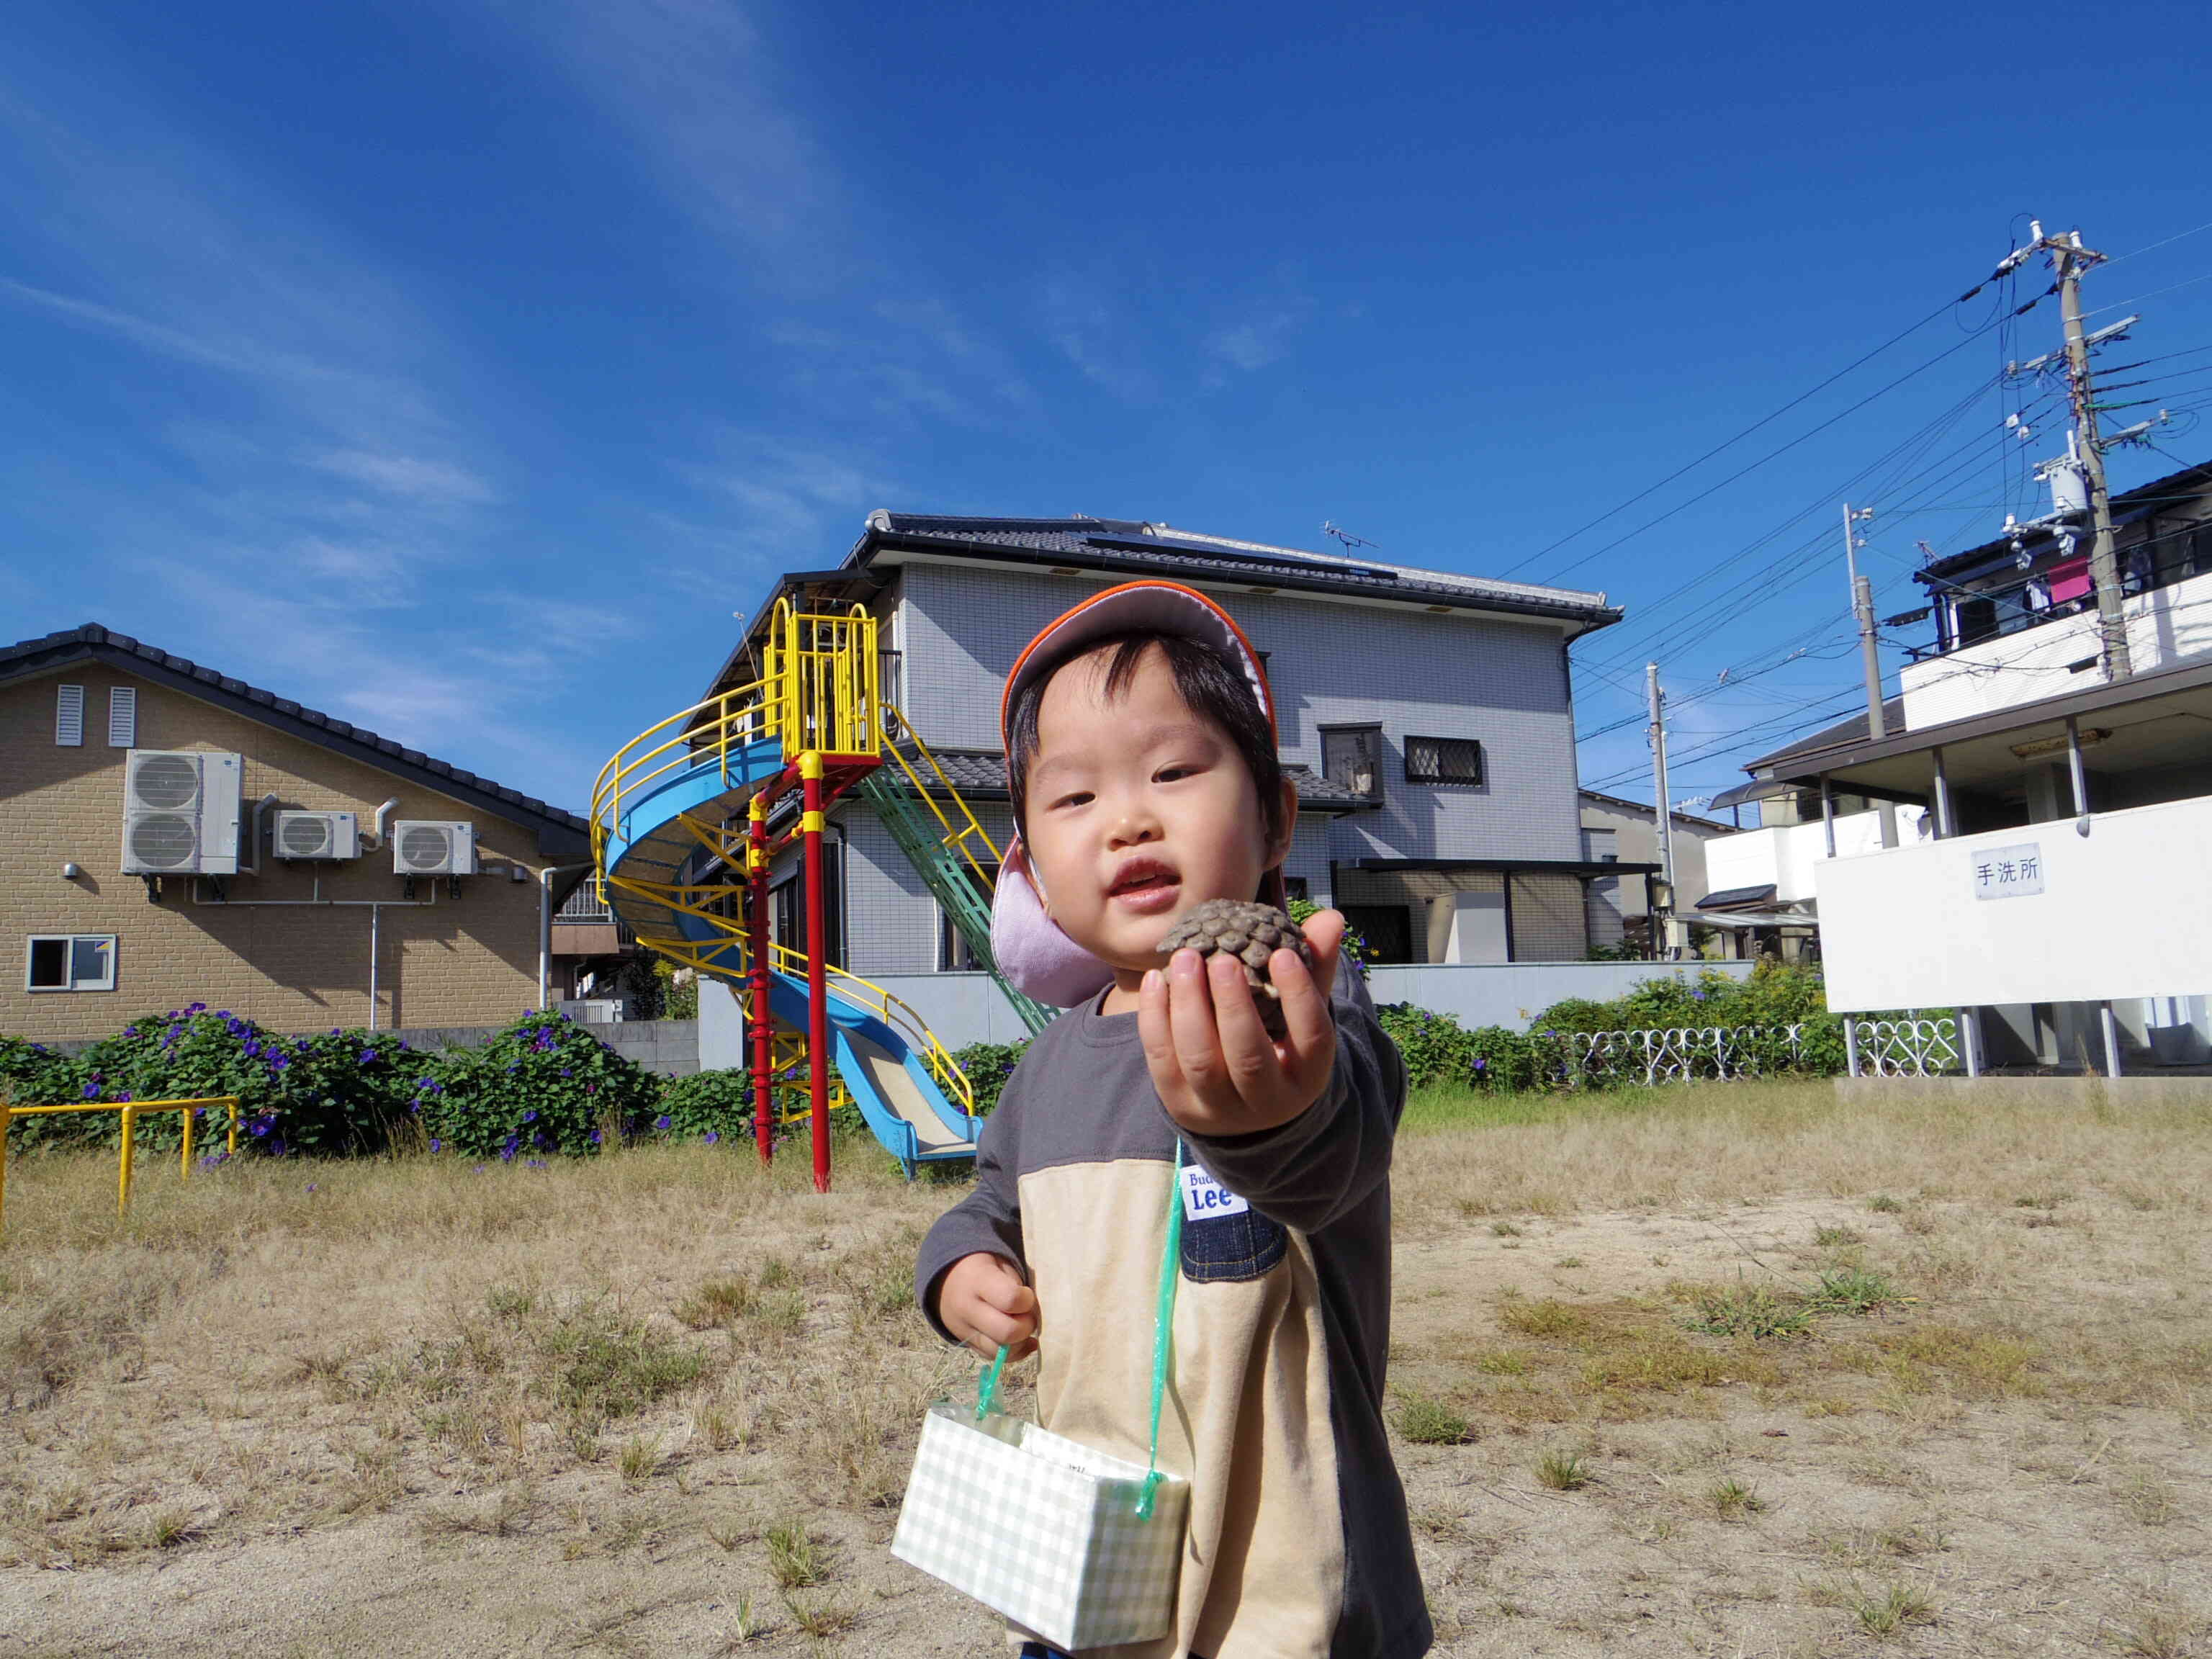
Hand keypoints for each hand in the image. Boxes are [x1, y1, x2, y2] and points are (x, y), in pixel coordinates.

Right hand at [938, 1252, 1037, 1360]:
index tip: (1026, 1295)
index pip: (1010, 1299)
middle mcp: (967, 1308)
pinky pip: (994, 1358)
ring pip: (1000, 1351)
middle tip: (1027, 1315)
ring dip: (1020, 1343)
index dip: (1027, 1300)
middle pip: (1006, 1332)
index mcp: (977, 1280)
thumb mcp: (1000, 1263)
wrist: (947, 1278)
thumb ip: (1017, 1285)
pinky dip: (1013, 1353)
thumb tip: (1033, 1314)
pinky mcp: (967, 1345)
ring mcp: (964, 1330)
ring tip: (1022, 1327)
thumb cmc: (984, 1268)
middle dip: (1026, 1326)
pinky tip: (1021, 1341)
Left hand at [1138, 907, 1342, 1137]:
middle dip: (1233, 1004)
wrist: (1242, 1107)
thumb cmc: (1278, 1042)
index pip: (1312, 1038)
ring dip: (1189, 1005)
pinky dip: (1155, 1016)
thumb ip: (1315, 967)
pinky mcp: (1179, 1102)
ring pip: (1200, 1060)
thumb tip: (1330, 918)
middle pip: (1248, 1057)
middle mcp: (1266, 1100)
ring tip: (1185, 959)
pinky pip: (1162, 1059)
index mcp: (1307, 1075)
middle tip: (1222, 959)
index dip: (1299, 995)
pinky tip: (1156, 978)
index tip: (1283, 954)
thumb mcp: (1301, 1013)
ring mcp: (1218, 1107)